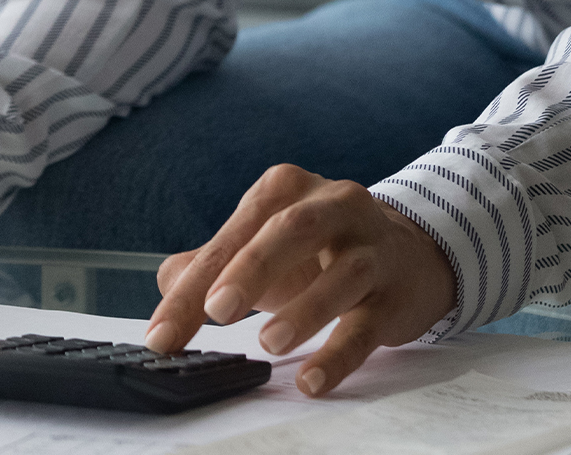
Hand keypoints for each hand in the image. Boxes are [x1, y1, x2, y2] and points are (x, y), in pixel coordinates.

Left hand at [144, 164, 455, 396]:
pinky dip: (338, 354)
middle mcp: (332, 206)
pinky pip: (367, 324)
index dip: (192, 287)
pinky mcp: (395, 292)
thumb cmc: (319, 251)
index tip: (161, 334)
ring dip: (304, 309)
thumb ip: (210, 264)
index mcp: (284, 191)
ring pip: (343, 274)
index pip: (231, 238)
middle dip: (251, 269)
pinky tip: (313, 379)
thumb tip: (169, 283)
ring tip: (269, 343)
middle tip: (216, 309)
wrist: (408, 254)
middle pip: (290, 231)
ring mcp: (370, 247)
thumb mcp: (261, 246)